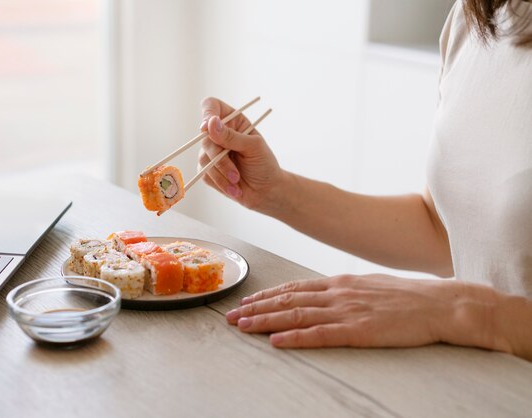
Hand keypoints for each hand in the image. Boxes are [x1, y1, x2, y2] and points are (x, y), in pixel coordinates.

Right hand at [198, 97, 285, 211]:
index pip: (212, 107)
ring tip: (237, 181)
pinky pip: (204, 173)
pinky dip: (219, 182)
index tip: (207, 127)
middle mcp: (219, 134)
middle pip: (205, 137)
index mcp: (232, 121)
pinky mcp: (208, 169)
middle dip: (220, 158)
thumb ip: (231, 136)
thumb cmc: (264, 164)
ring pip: (204, 157)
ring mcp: (211, 152)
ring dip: (221, 173)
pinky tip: (234, 188)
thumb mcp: (253, 147)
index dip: (207, 113)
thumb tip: (210, 123)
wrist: (266, 191)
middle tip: (235, 173)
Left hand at [226, 274, 506, 350]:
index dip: (268, 295)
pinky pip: (320, 335)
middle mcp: (337, 293)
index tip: (247, 300)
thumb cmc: (407, 296)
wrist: (439, 303)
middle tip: (231, 316)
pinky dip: (295, 338)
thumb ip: (344, 291)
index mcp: (340, 282)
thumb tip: (324, 295)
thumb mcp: (369, 286)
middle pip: (287, 300)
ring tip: (242, 326)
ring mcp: (346, 311)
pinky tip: (276, 342)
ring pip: (296, 316)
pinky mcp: (359, 331)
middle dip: (256, 308)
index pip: (294, 288)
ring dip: (265, 322)